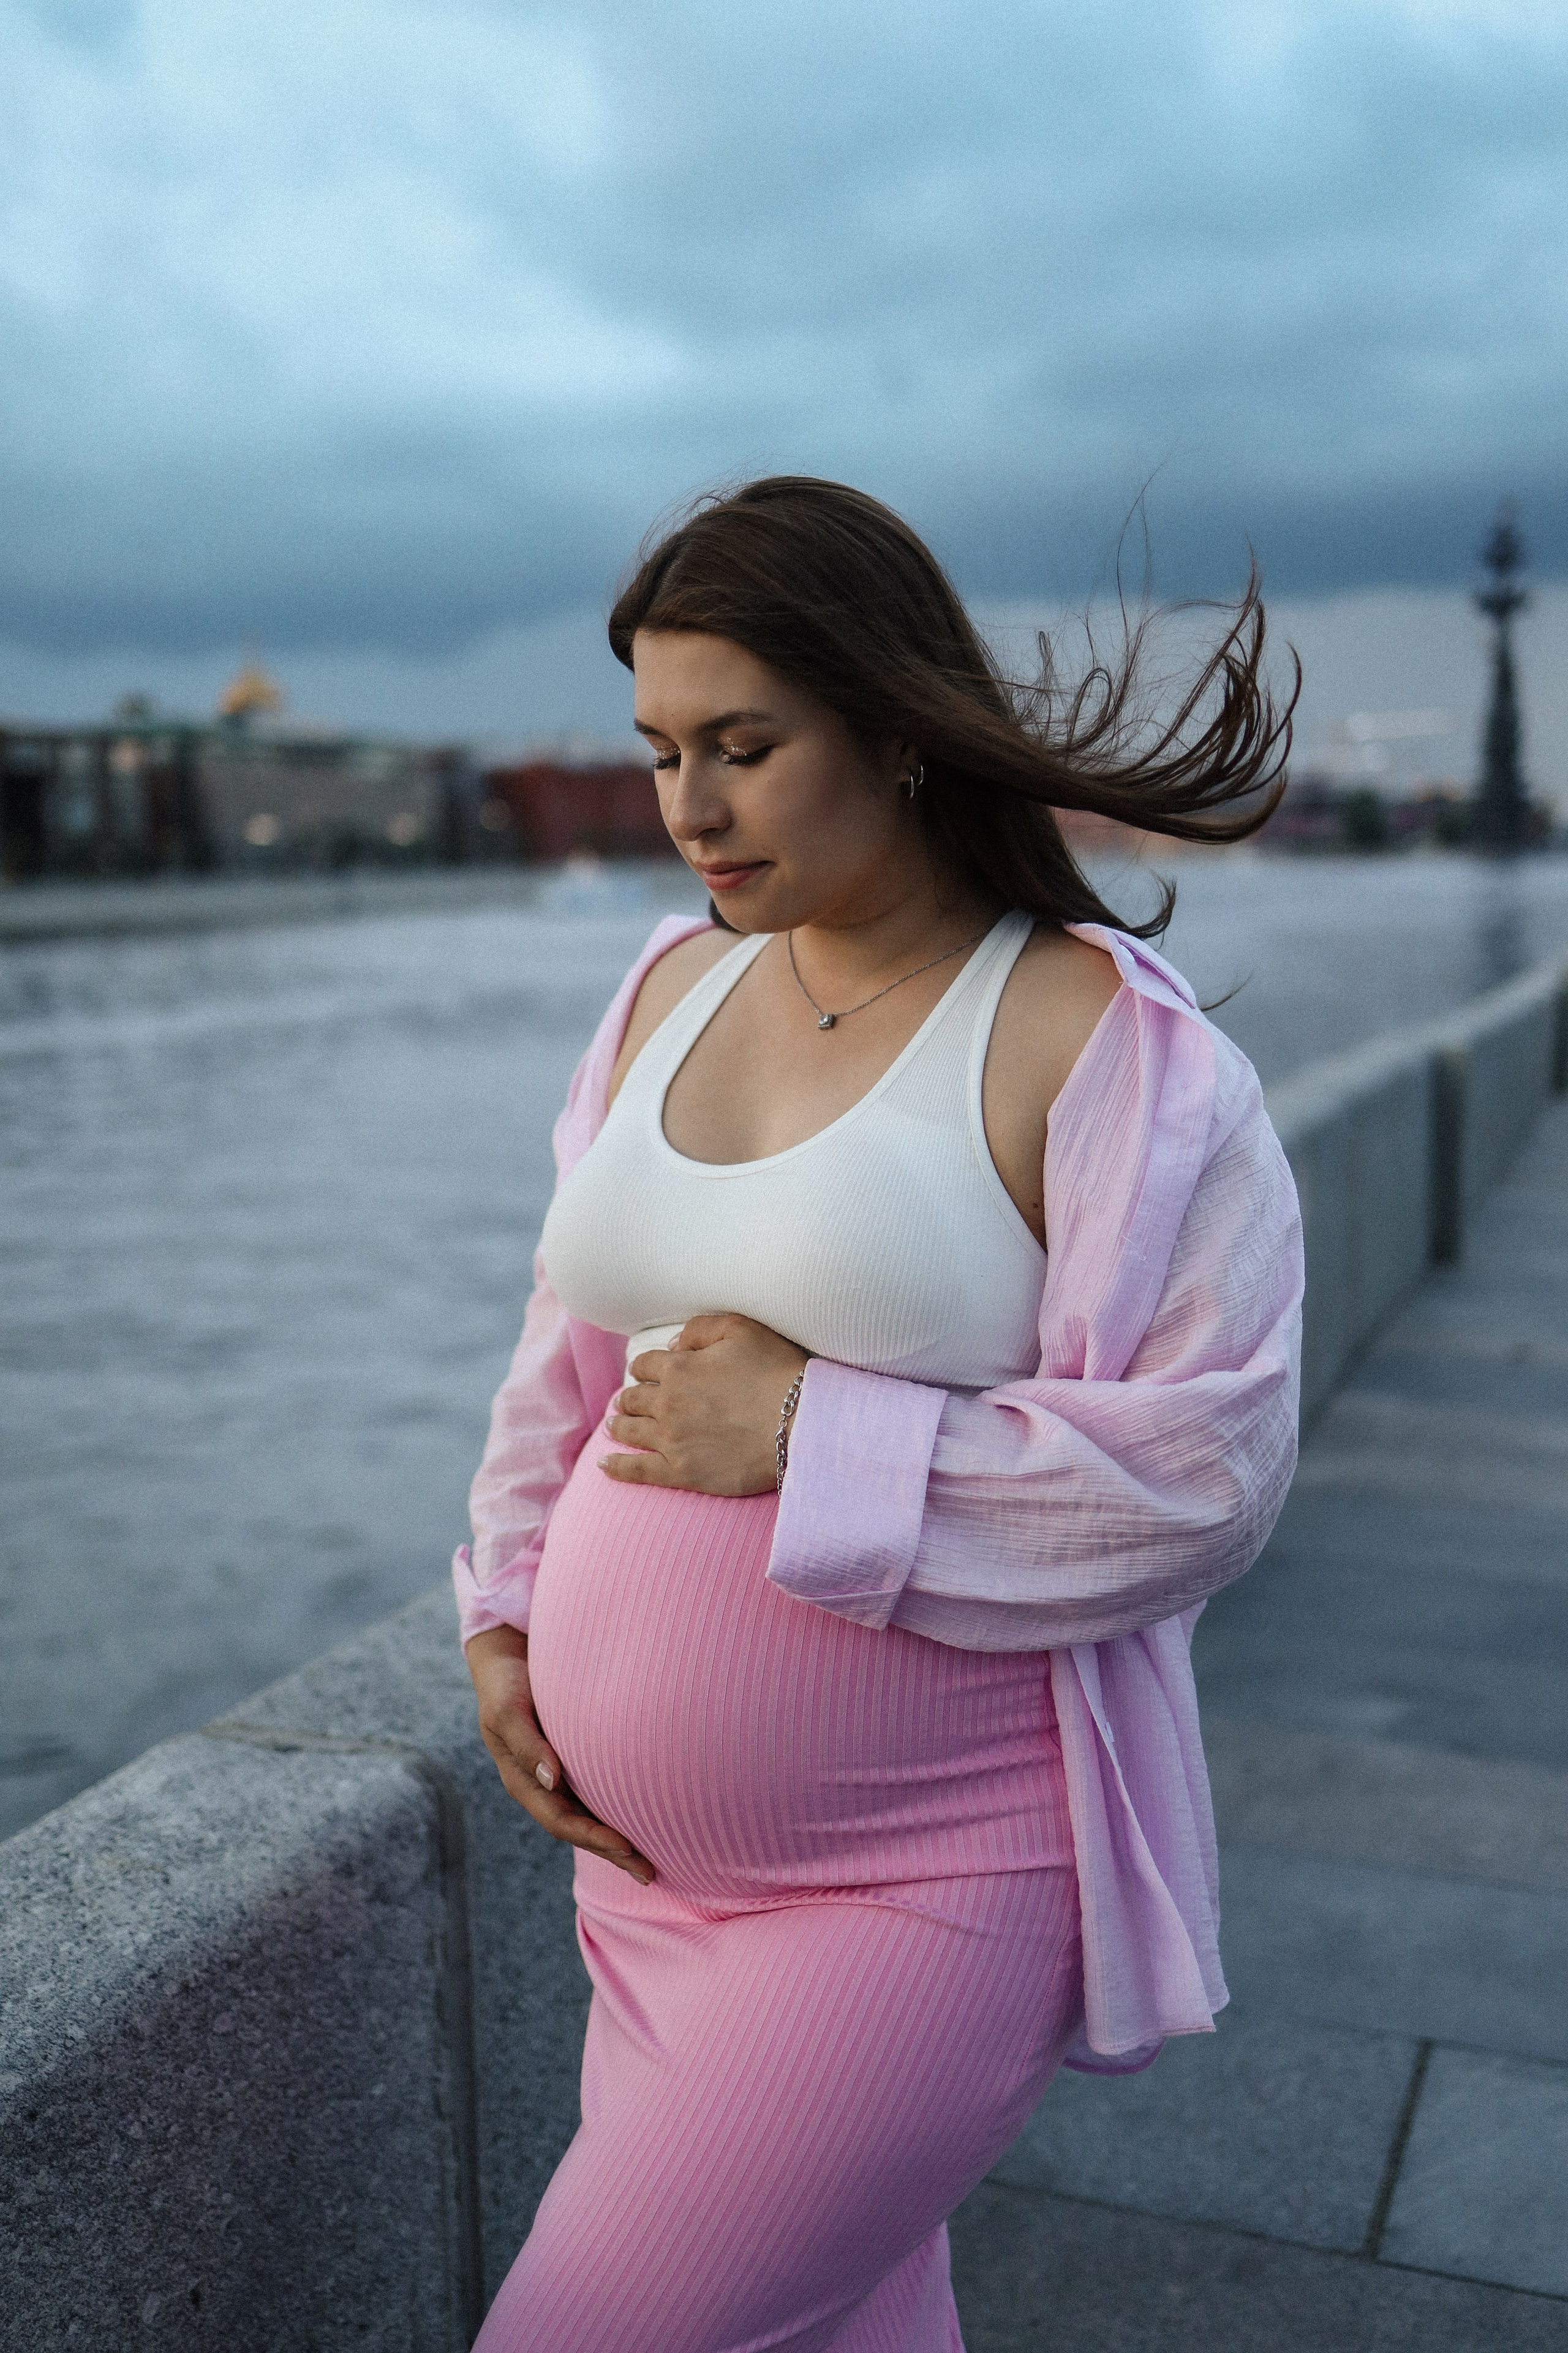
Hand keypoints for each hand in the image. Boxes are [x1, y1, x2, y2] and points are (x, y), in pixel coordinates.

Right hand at [465, 1625, 654, 1883]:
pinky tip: (643, 1816)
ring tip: (652, 1860)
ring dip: (616, 1840)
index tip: (627, 1848)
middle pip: (579, 1830)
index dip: (593, 1838)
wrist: (505, 1655)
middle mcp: (542, 1786)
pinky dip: (616, 1810)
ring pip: (588, 1817)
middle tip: (650, 1873)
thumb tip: (553, 1780)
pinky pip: (595, 1794)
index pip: (562, 1821)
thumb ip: (527, 1744)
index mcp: (523, 1782)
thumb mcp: (508, 1710)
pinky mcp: (571, 1761)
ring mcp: (556, 1776)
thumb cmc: (505, 1682)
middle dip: (612, 1853)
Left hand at [602, 1312, 809, 1495]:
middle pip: (634, 1398)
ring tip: (614, 1425)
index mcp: (678, 1368)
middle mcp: (667, 1403)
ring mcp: (671, 1440)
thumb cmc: (777, 1372)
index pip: (646, 1364)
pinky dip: (617, 1468)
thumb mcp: (741, 1329)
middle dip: (631, 1397)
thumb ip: (701, 1329)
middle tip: (629, 1401)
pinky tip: (605, 1466)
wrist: (801, 1423)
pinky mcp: (682, 1472)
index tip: (649, 1372)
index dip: (646, 1367)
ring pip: (630, 1431)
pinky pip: (638, 1471)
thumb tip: (674, 1343)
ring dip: (619, 1425)